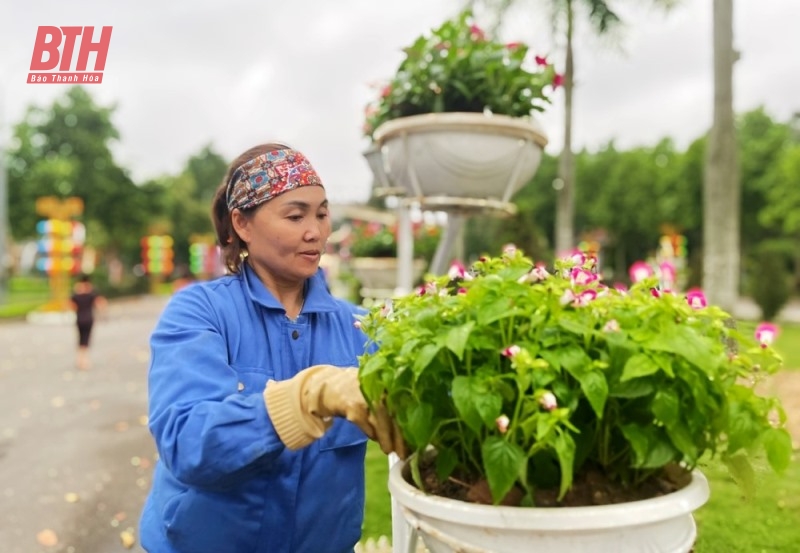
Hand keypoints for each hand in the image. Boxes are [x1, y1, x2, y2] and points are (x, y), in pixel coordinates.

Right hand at [264, 365, 406, 456]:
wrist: (330, 385)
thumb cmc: (362, 389)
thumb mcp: (379, 388)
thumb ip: (394, 401)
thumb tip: (413, 426)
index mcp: (390, 381)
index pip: (405, 404)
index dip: (412, 424)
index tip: (417, 440)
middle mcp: (379, 386)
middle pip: (395, 414)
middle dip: (401, 437)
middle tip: (405, 453)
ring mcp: (365, 396)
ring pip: (381, 422)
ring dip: (387, 439)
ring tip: (391, 450)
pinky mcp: (352, 407)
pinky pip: (366, 425)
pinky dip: (372, 434)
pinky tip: (376, 439)